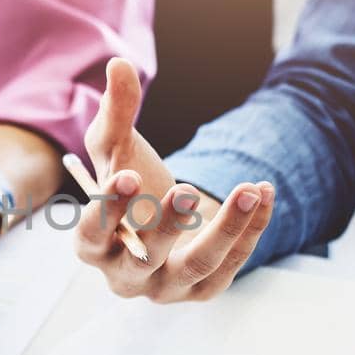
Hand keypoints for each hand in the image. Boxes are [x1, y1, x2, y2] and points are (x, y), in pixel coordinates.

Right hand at [75, 58, 275, 301]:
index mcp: (92, 246)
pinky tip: (264, 192)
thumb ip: (116, 110)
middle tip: (186, 189)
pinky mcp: (204, 290)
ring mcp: (166, 288)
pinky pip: (232, 263)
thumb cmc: (131, 185)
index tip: (126, 176)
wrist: (164, 222)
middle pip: (143, 260)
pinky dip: (251, 228)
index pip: (90, 237)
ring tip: (247, 189)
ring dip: (225, 227)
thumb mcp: (118, 148)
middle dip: (165, 225)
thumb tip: (119, 64)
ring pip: (197, 265)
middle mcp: (125, 276)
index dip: (107, 211)